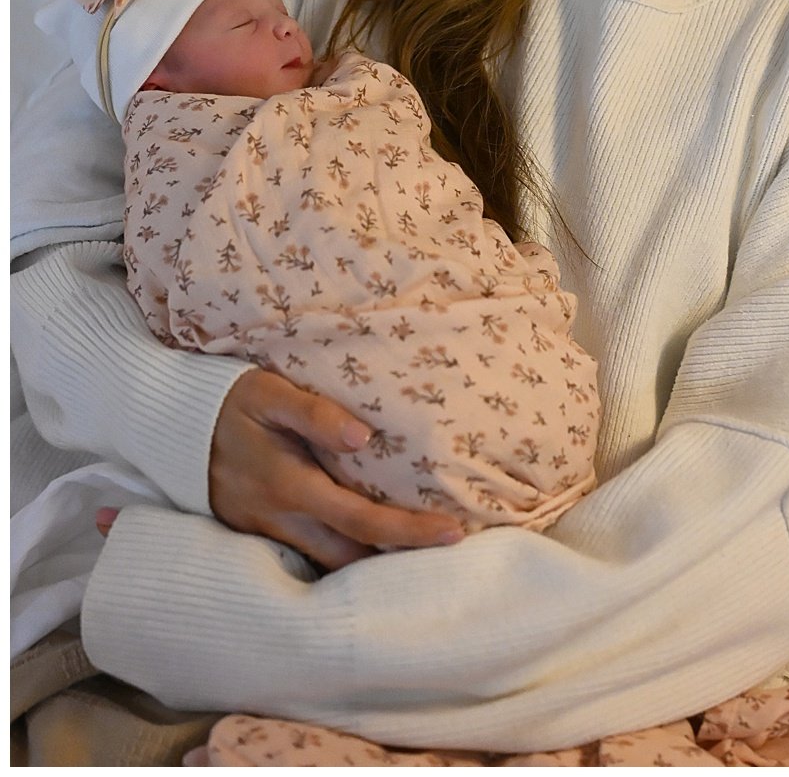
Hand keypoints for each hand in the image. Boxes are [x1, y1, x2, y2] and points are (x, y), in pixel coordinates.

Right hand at [209, 370, 465, 569]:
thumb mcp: (270, 394)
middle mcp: (278, 519)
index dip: (409, 531)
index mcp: (289, 486)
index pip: (361, 520)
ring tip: (416, 550)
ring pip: (326, 562)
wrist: (167, 422)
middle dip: (396, 560)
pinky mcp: (254, 532)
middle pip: (349, 556)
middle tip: (445, 547)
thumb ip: (316, 415)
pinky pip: (304, 554)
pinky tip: (367, 539)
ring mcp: (263, 531)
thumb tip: (365, 437)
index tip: (453, 533)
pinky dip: (339, 551)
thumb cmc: (228, 401)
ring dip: (368, 561)